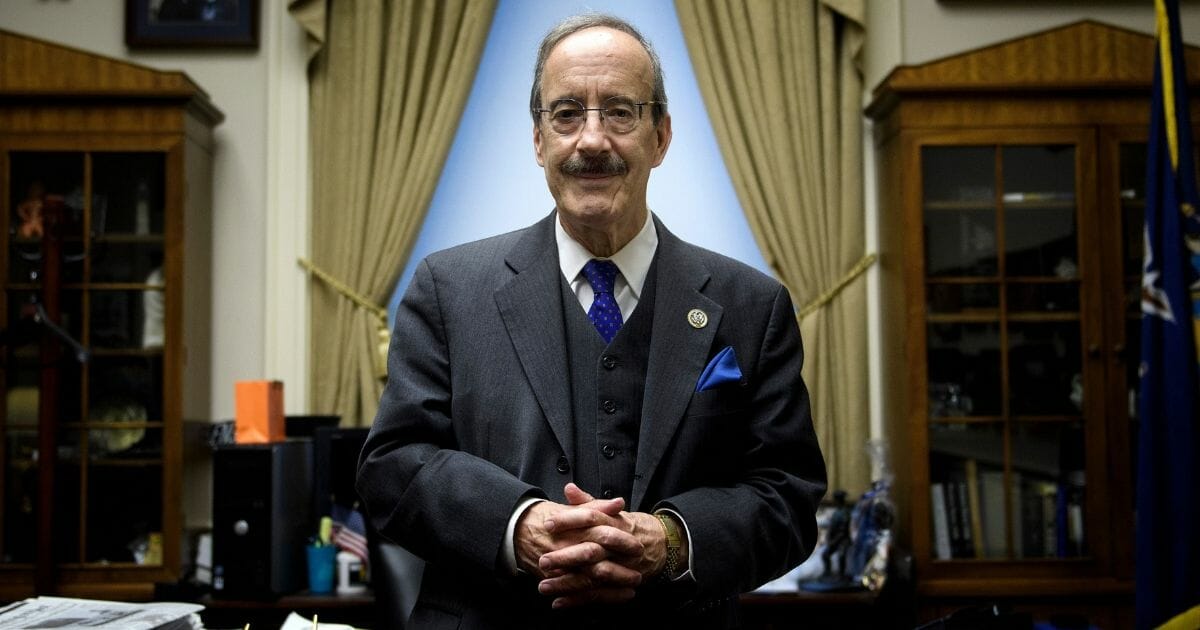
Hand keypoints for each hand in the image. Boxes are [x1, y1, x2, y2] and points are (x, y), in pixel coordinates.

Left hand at [535, 485, 669, 607]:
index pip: (591, 518)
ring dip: (567, 583)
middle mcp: (617, 547)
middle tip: (543, 559)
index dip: (569, 520)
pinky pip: (598, 595)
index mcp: (614, 524)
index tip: (548, 524)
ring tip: (544, 586)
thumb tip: (569, 488)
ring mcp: (620, 568)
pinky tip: (558, 602)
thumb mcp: (611, 512)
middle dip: (566, 557)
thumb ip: (588, 502)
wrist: (661, 545)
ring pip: (593, 576)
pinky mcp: (619, 586)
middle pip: (591, 551)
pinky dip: (578, 600)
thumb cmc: (629, 527)